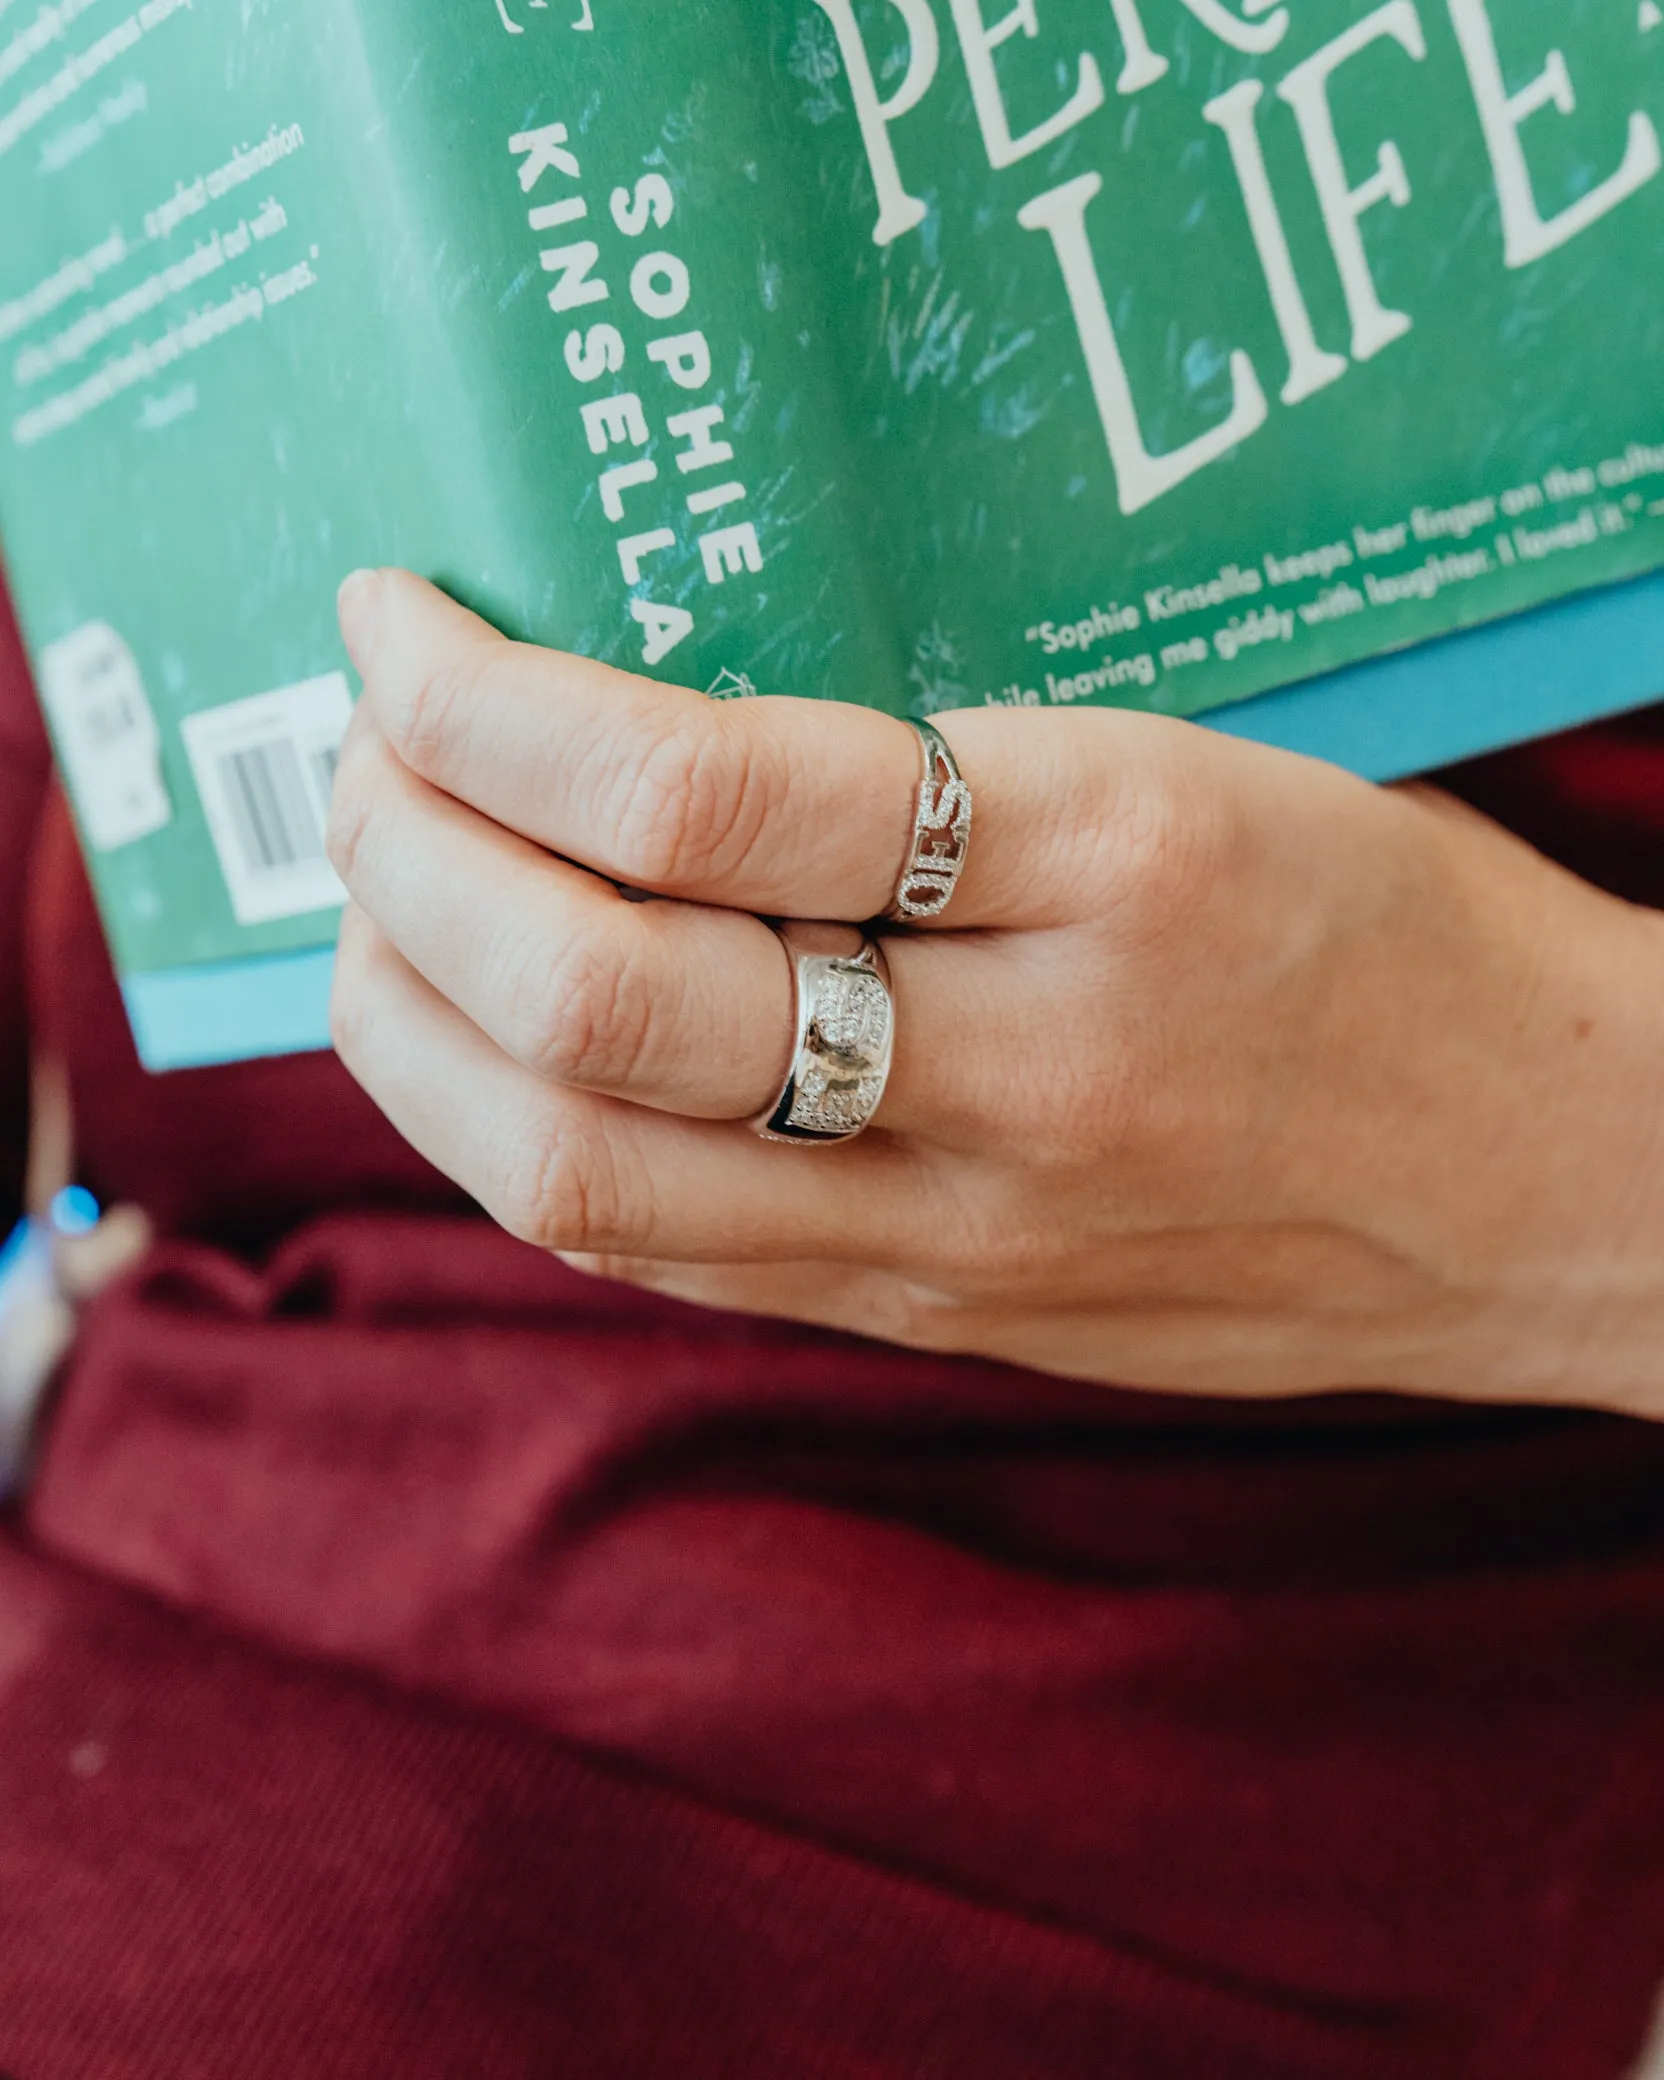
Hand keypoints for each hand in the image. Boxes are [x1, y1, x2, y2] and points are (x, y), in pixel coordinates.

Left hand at [327, 570, 1663, 1412]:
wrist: (1556, 1180)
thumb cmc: (1402, 934)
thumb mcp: (1194, 764)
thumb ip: (930, 778)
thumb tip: (633, 738)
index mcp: (1108, 861)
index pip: (703, 788)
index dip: (487, 699)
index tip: (396, 624)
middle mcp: (1022, 1071)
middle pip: (594, 1002)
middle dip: (403, 861)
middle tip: (360, 764)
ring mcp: (967, 1233)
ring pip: (579, 1170)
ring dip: (412, 1026)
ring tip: (375, 912)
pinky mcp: (938, 1319)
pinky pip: (660, 1253)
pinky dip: (514, 1140)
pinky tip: (479, 1048)